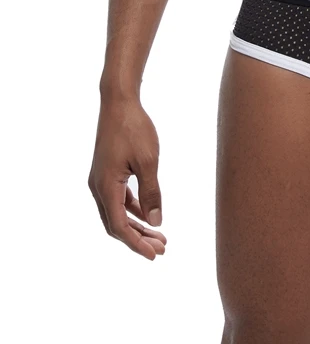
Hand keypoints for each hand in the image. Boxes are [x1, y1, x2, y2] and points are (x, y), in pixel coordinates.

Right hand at [88, 95, 166, 259]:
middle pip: (117, 224)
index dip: (136, 244)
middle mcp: (98, 187)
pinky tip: (149, 215)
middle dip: (138, 239)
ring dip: (137, 225)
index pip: (119, 227)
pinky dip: (133, 210)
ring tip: (160, 237)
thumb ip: (152, 192)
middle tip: (162, 249)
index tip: (154, 255)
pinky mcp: (107, 172)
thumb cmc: (134, 128)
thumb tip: (156, 222)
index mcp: (105, 187)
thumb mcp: (149, 161)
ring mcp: (101, 180)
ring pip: (118, 212)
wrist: (119, 103)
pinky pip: (119, 199)